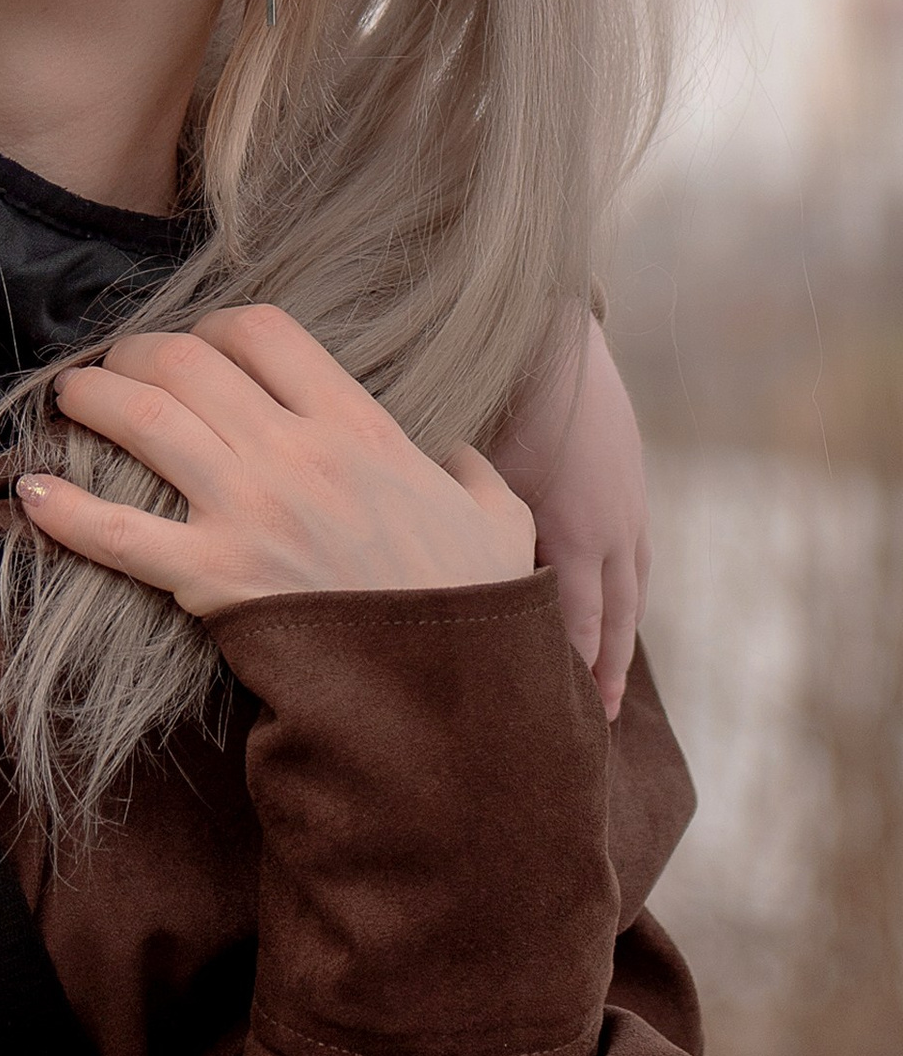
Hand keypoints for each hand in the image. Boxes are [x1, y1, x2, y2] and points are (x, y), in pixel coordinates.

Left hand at [15, 305, 534, 621]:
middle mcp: (296, 455)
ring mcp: (249, 514)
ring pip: (144, 419)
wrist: (450, 701)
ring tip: (68, 397)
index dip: (218, 328)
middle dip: (139, 351)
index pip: (263, 332)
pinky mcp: (213, 581)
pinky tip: (30, 493)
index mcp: (360, 428)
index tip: (201, 345)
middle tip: (119, 365)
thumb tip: (459, 459)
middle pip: (187, 361)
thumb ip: (475, 475)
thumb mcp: (501, 524)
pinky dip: (64, 511)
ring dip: (92, 397)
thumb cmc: (474, 613)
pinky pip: (117, 534)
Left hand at [490, 312, 648, 722]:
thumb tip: (421, 581)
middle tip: (592, 725)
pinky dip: (625, 594)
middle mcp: (611, 527)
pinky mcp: (630, 485)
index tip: (548, 716)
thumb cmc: (496, 399)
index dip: (565, 673)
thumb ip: (462, 528)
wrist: (552, 330)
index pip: (574, 624)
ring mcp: (628, 506)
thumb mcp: (475, 470)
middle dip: (600, 673)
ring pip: (629, 591)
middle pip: (610, 619)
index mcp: (575, 531)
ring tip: (608, 686)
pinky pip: (634, 557)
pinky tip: (614, 611)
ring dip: (619, 639)